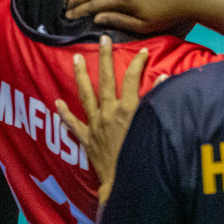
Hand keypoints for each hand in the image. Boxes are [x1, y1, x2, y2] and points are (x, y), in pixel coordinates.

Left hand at [55, 35, 149, 203]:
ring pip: (86, 95)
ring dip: (80, 75)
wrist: (125, 183)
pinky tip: (58, 102)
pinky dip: (65, 113)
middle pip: (106, 79)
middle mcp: (109, 112)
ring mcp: (95, 124)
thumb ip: (158, 103)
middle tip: (103, 40)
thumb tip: (166, 79)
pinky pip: (73, 124)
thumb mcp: (155, 128)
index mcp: (128, 109)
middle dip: (105, 58)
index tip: (144, 51)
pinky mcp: (87, 139)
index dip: (139, 63)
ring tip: (76, 58)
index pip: (134, 78)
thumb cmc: (144, 157)